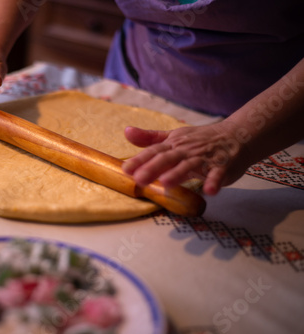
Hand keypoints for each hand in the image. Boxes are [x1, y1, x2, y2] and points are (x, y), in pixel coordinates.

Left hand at [121, 122, 249, 195]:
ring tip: (165, 183)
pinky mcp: (223, 166)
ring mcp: (205, 158)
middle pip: (168, 158)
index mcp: (174, 144)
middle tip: (139, 179)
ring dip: (178, 174)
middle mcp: (187, 150)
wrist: (237, 135)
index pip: (154, 151)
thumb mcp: (174, 137)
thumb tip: (126, 132)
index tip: (125, 169)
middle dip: (153, 168)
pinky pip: (218, 174)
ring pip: (190, 166)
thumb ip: (150, 138)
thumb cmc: (201, 139)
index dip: (139, 160)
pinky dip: (214, 182)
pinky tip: (209, 191)